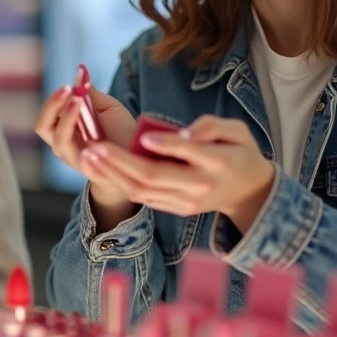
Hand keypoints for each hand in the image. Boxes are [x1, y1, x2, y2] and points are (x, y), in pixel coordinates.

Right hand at [34, 83, 137, 230]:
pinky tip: (89, 131)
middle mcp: (62, 144)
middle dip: (52, 106)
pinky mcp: (88, 170)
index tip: (71, 84)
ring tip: (79, 101)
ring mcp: (73, 159)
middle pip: (42, 126)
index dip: (55, 99)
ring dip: (67, 118)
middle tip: (68, 90)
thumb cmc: (120, 131)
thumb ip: (91, 93)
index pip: (47, 114)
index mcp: (63, 128)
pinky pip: (79, 158)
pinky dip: (82, 144)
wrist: (138, 159)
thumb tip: (81, 70)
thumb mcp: (106, 107)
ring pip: (59, 140)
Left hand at [80, 115, 275, 232]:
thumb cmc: (239, 152)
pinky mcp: (176, 209)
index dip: (166, 146)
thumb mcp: (237, 131)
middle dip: (120, 162)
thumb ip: (212, 127)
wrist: (248, 191)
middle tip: (95, 145)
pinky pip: (143, 198)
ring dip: (111, 174)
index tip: (143, 138)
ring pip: (142, 191)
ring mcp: (185, 202)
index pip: (187, 155)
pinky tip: (100, 168)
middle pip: (154, 176)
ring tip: (88, 156)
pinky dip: (118, 183)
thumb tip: (184, 134)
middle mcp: (199, 186)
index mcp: (217, 163)